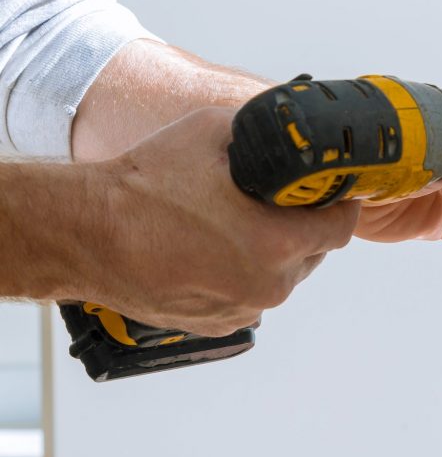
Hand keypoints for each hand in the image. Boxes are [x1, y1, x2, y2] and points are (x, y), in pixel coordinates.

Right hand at [86, 107, 359, 336]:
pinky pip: (251, 293)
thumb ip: (269, 135)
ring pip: (282, 274)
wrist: (85, 232)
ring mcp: (242, 310)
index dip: (338, 202)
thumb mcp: (217, 132)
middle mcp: (267, 286)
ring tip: (233, 222)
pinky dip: (244, 272)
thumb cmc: (145, 183)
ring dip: (273, 250)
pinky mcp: (218, 325)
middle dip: (302, 225)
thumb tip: (295, 131)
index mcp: (277, 244)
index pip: (341, 226)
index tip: (330, 190)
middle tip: (274, 200)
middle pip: (314, 251)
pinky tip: (213, 247)